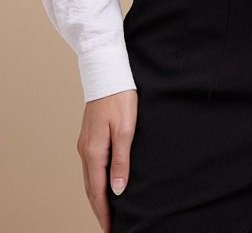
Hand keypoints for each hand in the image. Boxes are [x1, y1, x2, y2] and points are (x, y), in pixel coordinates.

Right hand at [76, 88, 137, 231]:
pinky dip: (95, 180)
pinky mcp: (88, 136)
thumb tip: (117, 190)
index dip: (104, 212)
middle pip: (90, 188)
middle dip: (99, 208)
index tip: (110, 228)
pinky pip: (91, 166)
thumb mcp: (126, 130)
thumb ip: (121, 161)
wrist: (107, 73)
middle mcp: (85, 150)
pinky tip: (104, 183)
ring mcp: (85, 143)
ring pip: (89, 177)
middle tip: (109, 226)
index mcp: (94, 152)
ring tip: (108, 210)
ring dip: (96, 195)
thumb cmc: (120, 98)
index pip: (97, 191)